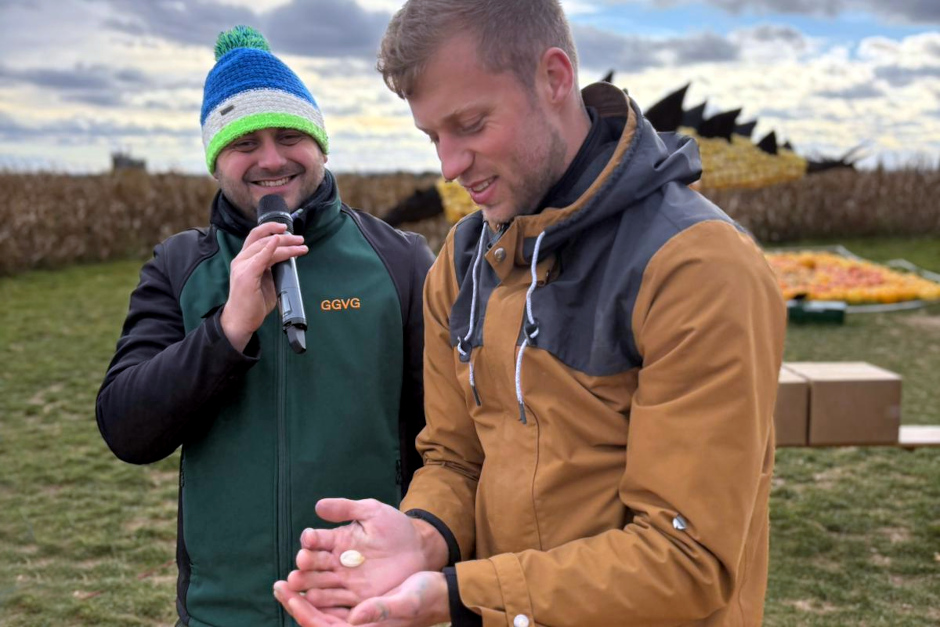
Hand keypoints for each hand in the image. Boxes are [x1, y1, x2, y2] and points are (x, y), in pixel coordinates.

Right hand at [220, 222, 306, 350]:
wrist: (241, 320)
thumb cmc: (253, 303)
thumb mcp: (266, 281)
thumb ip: (273, 268)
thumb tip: (289, 259)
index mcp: (245, 259)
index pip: (257, 237)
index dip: (271, 229)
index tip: (287, 229)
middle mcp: (241, 260)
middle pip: (263, 239)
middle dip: (284, 237)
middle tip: (300, 239)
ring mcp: (242, 267)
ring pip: (265, 247)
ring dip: (285, 244)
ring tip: (301, 246)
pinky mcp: (246, 276)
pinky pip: (260, 258)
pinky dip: (270, 248)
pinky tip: (278, 242)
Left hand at [274, 571, 449, 626]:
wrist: (438, 591)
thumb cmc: (424, 600)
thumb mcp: (405, 603)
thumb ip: (379, 611)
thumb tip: (353, 617)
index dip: (304, 613)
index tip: (289, 595)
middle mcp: (355, 625)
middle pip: (317, 618)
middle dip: (296, 603)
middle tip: (279, 584)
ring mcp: (356, 615)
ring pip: (323, 607)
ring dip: (305, 593)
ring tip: (288, 578)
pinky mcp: (359, 603)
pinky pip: (334, 597)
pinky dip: (320, 587)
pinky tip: (310, 571)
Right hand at [284, 499, 447, 609]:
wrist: (418, 548)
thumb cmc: (395, 527)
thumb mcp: (372, 512)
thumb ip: (346, 508)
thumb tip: (319, 505)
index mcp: (337, 540)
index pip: (318, 540)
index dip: (312, 539)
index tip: (309, 538)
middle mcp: (336, 562)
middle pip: (314, 564)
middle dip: (306, 563)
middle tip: (301, 561)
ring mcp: (345, 580)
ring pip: (321, 583)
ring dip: (308, 583)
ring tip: (298, 581)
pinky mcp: (357, 597)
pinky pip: (337, 601)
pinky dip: (324, 601)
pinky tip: (314, 599)